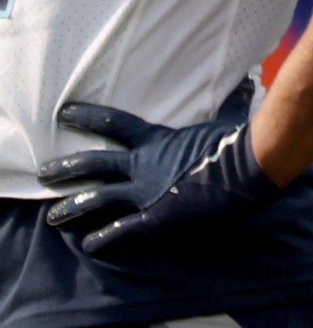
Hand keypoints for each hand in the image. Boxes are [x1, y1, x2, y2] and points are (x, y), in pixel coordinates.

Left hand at [38, 78, 284, 260]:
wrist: (252, 166)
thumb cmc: (241, 141)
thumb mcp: (231, 119)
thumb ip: (231, 103)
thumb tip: (245, 81)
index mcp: (159, 141)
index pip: (114, 124)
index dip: (88, 117)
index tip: (64, 113)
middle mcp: (145, 165)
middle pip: (94, 164)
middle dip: (66, 168)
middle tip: (44, 172)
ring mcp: (148, 192)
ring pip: (98, 198)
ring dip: (71, 207)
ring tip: (52, 216)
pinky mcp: (157, 218)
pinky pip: (123, 231)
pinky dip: (104, 239)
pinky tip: (89, 246)